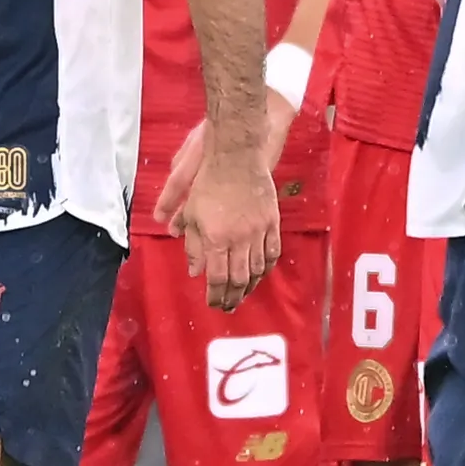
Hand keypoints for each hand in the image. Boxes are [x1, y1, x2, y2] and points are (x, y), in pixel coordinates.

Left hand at [170, 128, 279, 309]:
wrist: (237, 159)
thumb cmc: (209, 184)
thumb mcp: (192, 214)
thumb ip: (193, 245)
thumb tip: (195, 272)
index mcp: (215, 238)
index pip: (217, 278)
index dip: (215, 295)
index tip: (213, 303)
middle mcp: (238, 239)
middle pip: (238, 279)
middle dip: (232, 298)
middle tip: (228, 306)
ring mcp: (258, 232)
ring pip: (257, 270)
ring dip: (250, 287)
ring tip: (243, 294)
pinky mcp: (272, 223)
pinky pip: (272, 253)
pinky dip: (266, 268)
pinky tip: (260, 274)